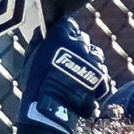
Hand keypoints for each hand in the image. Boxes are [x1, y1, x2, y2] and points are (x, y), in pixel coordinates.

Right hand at [19, 16, 108, 133]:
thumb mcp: (32, 59)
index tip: (63, 41)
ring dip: (89, 63)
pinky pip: (102, 73)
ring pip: (95, 56)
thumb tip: (42, 32)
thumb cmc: (37, 85)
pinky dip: (97, 79)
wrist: (52, 109)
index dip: (66, 33)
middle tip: (70, 62)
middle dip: (78, 49)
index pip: (68, 25)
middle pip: (83, 40)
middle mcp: (79, 44)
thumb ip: (39, 41)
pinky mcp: (102, 76)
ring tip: (78, 77)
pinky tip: (86, 88)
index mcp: (60, 36)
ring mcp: (93, 60)